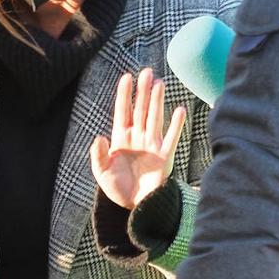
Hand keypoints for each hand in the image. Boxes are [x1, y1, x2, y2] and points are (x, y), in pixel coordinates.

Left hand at [89, 68, 185, 209]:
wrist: (134, 206)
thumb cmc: (117, 188)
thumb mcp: (101, 172)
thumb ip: (98, 154)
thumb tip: (99, 137)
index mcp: (121, 138)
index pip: (123, 111)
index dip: (125, 94)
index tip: (127, 77)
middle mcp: (137, 137)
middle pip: (141, 109)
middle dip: (143, 91)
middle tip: (147, 72)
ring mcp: (151, 145)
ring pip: (154, 118)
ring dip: (157, 101)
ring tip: (159, 83)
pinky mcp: (164, 157)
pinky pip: (171, 138)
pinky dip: (176, 124)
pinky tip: (180, 110)